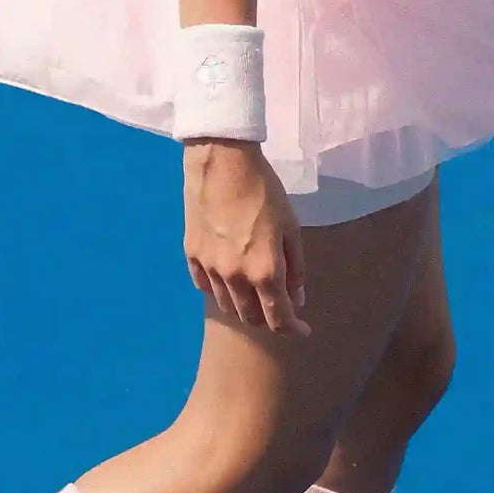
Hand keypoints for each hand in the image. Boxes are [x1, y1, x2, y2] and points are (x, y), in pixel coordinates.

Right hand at [183, 140, 307, 339]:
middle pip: (250, 317)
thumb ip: (295, 268)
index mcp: (265, 271)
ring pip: (226, 305)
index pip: (279, 318)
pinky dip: (219, 288)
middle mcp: (235, 277)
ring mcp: (209, 267)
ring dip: (243, 305)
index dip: (293, 329)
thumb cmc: (264, 191)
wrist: (221, 161)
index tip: (302, 331)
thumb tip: (296, 298)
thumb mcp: (291, 228)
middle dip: (268, 317)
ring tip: (253, 289)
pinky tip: (227, 276)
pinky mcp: (191, 254)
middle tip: (278, 304)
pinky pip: (204, 285)